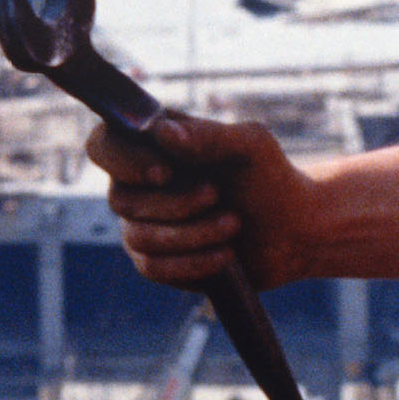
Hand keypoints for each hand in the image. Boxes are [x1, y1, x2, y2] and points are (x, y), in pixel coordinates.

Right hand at [90, 98, 308, 294]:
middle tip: (217, 196)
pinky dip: (191, 262)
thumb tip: (161, 132)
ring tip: (232, 225)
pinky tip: (224, 256)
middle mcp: (139, 184)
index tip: (164, 172)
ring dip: (190, 235)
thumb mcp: (251, 146)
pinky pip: (152, 267)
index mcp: (153, 145)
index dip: (122, 161)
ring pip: (137, 237)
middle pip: (120, 198)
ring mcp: (144, 224)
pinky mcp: (158, 261)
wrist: (296, 231)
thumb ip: (208, 135)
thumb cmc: (272, 178)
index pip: (102, 145)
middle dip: (173, 204)